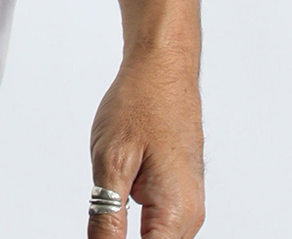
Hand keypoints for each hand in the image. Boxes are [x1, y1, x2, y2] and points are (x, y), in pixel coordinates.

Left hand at [88, 48, 204, 237]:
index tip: (101, 232)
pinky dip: (137, 216)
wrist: (162, 69)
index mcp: (175, 213)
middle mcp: (190, 216)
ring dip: (130, 230)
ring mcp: (189, 205)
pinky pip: (159, 223)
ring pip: (157, 238)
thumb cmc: (141, 103)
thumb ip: (106, 217)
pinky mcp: (181, 194)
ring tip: (113, 190)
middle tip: (102, 208)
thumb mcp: (110, 161)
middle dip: (122, 238)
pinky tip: (122, 189)